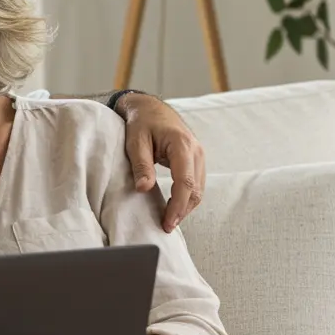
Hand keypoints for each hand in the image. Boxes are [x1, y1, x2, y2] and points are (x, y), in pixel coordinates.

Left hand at [119, 93, 205, 231]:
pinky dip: (187, 198)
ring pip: (199, 189)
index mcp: (182, 145)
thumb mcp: (135, 141)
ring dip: (186, 206)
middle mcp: (196, 151)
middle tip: (166, 226)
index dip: (177, 206)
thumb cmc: (141, 122)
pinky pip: (196, 183)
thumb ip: (141, 165)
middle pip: (196, 189)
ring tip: (169, 221)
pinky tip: (174, 207)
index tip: (167, 223)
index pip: (185, 183)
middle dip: (182, 211)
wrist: (150, 108)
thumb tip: (143, 189)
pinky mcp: (195, 160)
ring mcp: (198, 155)